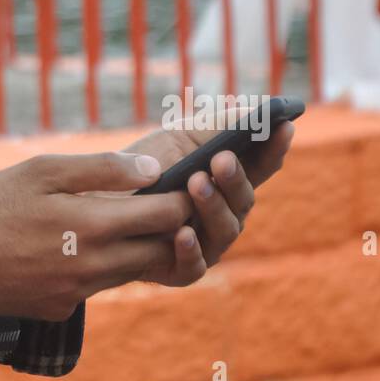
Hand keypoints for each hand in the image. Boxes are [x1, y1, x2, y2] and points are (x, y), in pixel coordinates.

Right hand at [0, 151, 209, 322]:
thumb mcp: (42, 171)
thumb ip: (101, 169)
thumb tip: (152, 169)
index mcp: (96, 225)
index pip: (167, 214)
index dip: (183, 196)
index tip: (188, 180)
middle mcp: (98, 265)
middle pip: (161, 248)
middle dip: (172, 224)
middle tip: (171, 200)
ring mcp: (82, 292)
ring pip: (134, 269)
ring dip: (141, 246)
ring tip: (133, 219)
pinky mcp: (64, 308)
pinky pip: (99, 285)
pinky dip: (104, 265)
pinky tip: (83, 245)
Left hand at [121, 118, 296, 267]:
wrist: (95, 205)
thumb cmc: (140, 169)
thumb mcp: (176, 139)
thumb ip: (215, 126)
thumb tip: (254, 110)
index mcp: (226, 181)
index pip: (260, 166)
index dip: (274, 148)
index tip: (284, 127)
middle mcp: (223, 214)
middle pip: (244, 198)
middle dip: (234, 178)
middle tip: (221, 159)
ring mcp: (206, 244)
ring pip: (225, 229)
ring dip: (212, 206)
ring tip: (196, 183)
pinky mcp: (182, 270)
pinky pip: (195, 264)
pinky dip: (190, 248)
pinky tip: (182, 232)